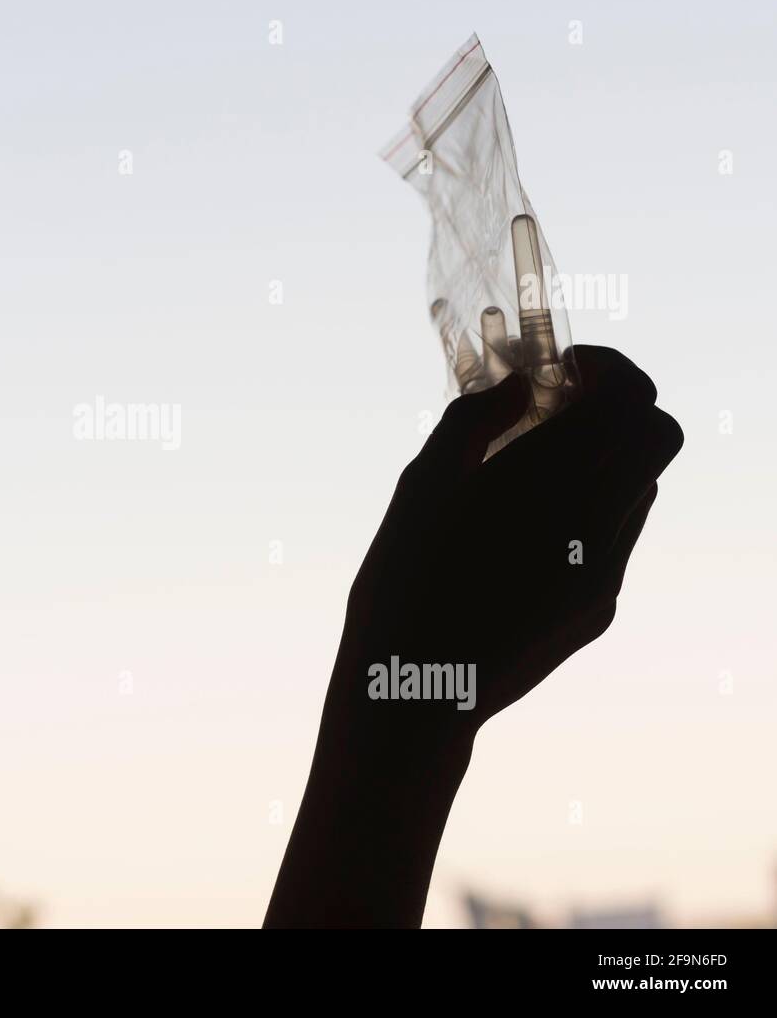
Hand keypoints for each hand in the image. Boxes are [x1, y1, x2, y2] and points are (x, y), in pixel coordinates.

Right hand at [335, 346, 683, 738]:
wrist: (417, 693)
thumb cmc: (403, 583)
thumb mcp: (421, 487)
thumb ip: (471, 422)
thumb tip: (518, 388)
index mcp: (551, 482)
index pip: (633, 400)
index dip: (609, 370)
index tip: (563, 368)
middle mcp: (596, 524)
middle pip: (658, 437)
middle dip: (619, 410)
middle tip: (557, 408)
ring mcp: (605, 572)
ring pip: (640, 488)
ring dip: (605, 460)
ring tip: (534, 469)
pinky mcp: (598, 609)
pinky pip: (616, 538)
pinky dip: (590, 509)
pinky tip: (526, 528)